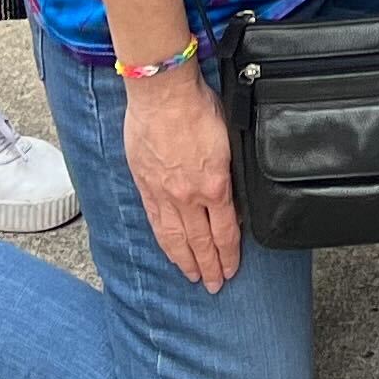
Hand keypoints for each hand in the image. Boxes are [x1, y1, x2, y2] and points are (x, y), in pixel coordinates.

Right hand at [121, 64, 241, 290]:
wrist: (163, 92)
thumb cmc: (198, 105)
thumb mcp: (229, 138)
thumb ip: (229, 171)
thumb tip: (230, 193)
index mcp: (216, 185)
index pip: (226, 232)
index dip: (230, 254)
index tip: (232, 268)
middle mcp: (189, 196)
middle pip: (202, 242)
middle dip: (211, 267)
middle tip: (215, 285)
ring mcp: (165, 194)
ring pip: (177, 239)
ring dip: (186, 261)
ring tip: (193, 276)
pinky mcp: (146, 186)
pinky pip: (156, 222)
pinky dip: (164, 242)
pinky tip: (170, 251)